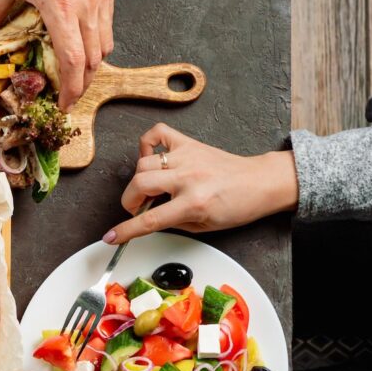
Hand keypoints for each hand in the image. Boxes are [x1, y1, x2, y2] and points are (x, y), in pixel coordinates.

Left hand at [0, 0, 115, 110]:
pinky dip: (97, 43)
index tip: (65, 103)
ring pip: (104, 46)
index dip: (72, 89)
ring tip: (76, 76)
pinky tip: (82, 46)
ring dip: (91, 66)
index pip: (73, 61)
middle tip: (69, 96)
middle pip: (93, 61)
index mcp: (60, 7)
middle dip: (83, 84)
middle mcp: (86, 4)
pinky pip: (107, 26)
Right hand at [104, 123, 297, 243]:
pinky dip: (147, 144)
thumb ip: (171, 222)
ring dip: (139, 180)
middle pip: (139, 184)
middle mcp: (188, 176)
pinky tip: (151, 157)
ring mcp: (187, 156)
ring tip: (151, 188)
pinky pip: (157, 133)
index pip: (150, 219)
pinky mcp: (189, 143)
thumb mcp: (202, 226)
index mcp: (193, 202)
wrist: (260, 183)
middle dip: (130, 201)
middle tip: (139, 208)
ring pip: (143, 164)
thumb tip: (147, 219)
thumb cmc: (237, 206)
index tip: (111, 236)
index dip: (125, 230)